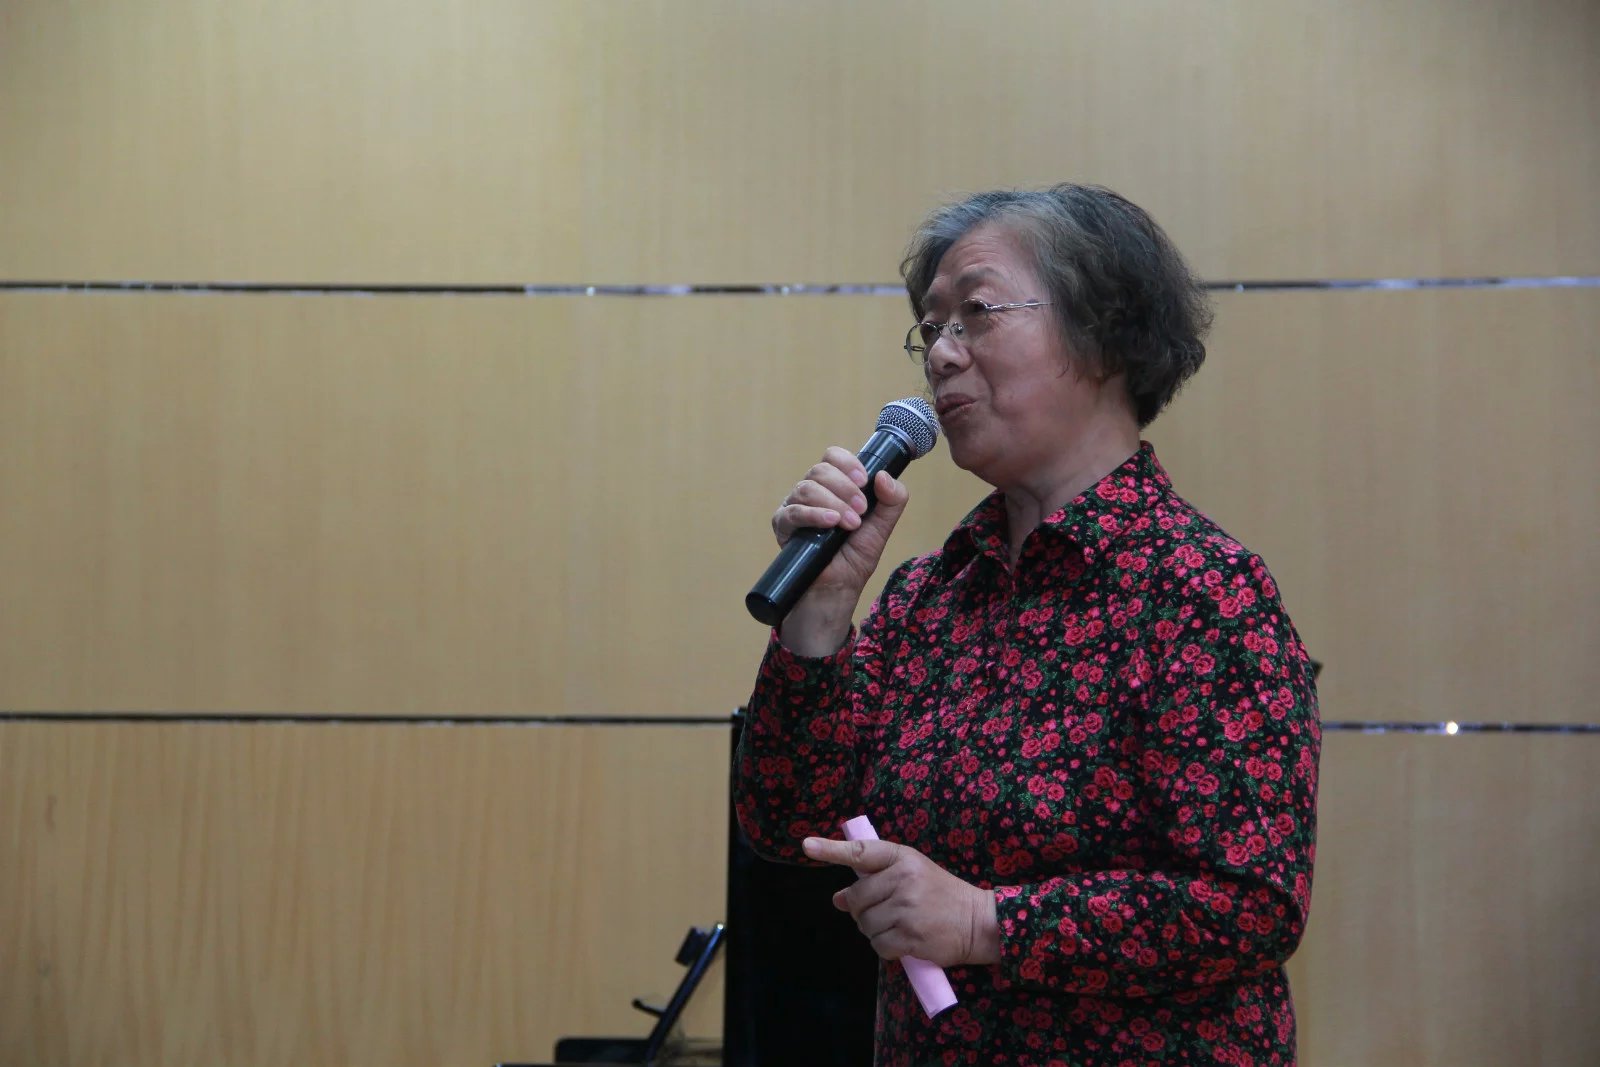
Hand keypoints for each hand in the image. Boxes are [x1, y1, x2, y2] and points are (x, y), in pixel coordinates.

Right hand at [772, 448, 909, 655]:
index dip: (848, 463)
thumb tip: (883, 475)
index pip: (832, 457)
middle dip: (845, 487)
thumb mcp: (882, 526)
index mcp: (833, 486)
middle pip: (820, 470)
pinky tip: (831, 523)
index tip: (864, 480)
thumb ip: (892, 500)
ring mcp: (794, 507)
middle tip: (861, 511)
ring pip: (806, 488)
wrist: (837, 588)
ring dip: (833, 502)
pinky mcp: (783, 526)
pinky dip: (814, 514)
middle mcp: (811, 492)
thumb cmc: (855, 557)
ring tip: (850, 524)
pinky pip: (792, 511)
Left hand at [803, 836, 999, 967]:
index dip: (831, 850)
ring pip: (865, 925)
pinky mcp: (911, 936)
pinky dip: (887, 948)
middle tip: (886, 911)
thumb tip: (837, 898)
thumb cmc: (940, 893)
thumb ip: (874, 880)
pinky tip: (904, 941)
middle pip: (856, 899)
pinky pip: (878, 946)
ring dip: (876, 930)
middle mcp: (903, 879)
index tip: (807, 846)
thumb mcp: (911, 873)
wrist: (977, 920)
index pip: (861, 852)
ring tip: (900, 925)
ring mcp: (907, 909)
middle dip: (862, 910)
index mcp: (902, 858)